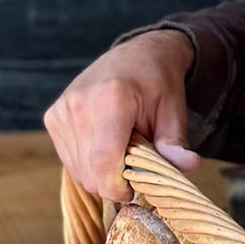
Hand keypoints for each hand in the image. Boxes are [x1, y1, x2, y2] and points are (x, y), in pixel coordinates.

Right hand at [44, 29, 199, 201]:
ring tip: (122, 149)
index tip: (135, 190)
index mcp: (111, 98)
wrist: (136, 54)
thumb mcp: (173, 111)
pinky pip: (70, 159)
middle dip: (115, 182)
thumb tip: (191, 167)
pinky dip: (89, 163)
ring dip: (102, 173)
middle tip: (137, 165)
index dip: (118, 187)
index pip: (104, 161)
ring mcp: (62, 111)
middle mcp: (79, 104)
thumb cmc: (158, 83)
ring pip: (79, 171)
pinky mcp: (53, 117)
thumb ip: (175, 143)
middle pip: (90, 172)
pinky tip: (107, 144)